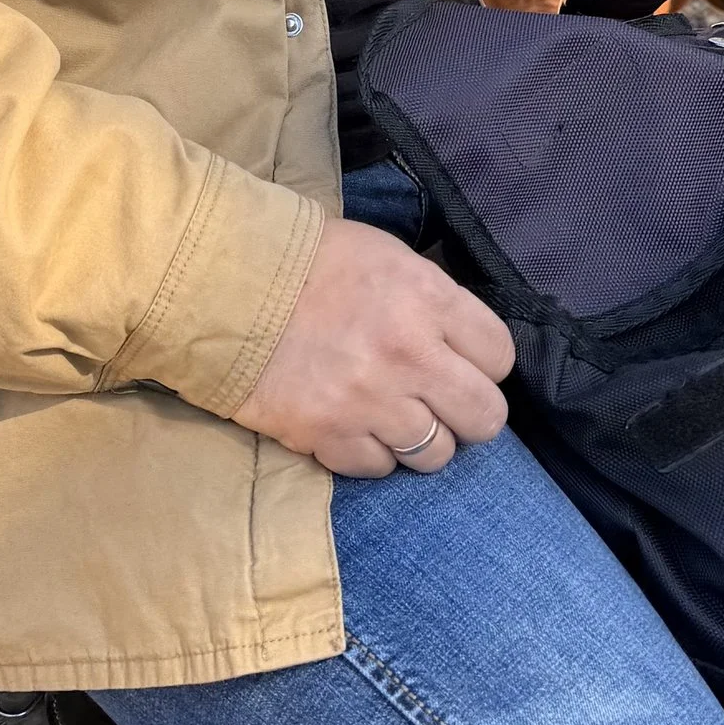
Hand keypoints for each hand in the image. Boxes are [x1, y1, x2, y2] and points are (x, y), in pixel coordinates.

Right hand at [233, 218, 514, 475]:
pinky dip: (369, 452)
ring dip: (419, 438)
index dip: (483, 361)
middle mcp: (409, 356)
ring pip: (437, 453)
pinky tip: (351, 424)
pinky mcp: (328, 435)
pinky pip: (379, 468)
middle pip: (485, 417)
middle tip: (439, 400)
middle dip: (467, 412)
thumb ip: (433, 299)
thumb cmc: (308, 261)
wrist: (223, 286)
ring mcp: (370, 402)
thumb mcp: (386, 256)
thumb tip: (463, 340)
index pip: (500, 356)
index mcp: (428, 300)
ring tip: (392, 415)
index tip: (460, 359)